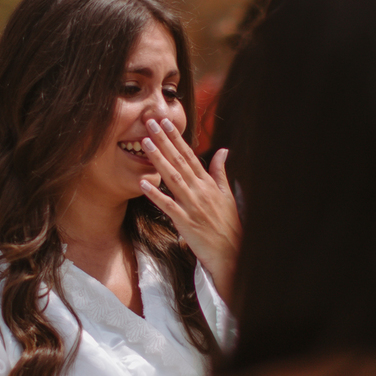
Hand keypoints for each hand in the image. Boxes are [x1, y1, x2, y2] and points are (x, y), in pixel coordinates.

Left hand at [139, 119, 240, 301]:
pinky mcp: (185, 222)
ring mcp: (192, 206)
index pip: (190, 155)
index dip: (177, 138)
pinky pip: (168, 206)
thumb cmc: (228, 224)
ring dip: (158, 160)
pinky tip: (143, 183)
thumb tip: (223, 150)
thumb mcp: (227, 195)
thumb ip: (220, 171)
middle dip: (164, 141)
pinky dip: (156, 195)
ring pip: (173, 178)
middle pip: (179, 161)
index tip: (165, 123)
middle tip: (150, 122)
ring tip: (144, 143)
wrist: (232, 252)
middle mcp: (200, 191)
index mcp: (208, 183)